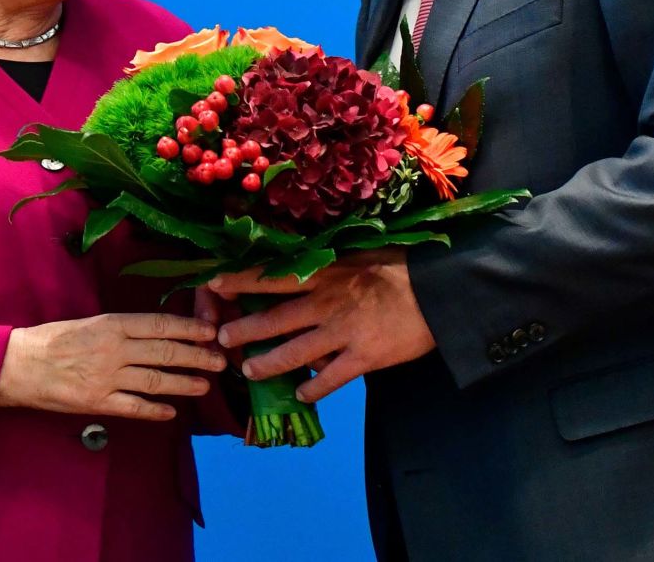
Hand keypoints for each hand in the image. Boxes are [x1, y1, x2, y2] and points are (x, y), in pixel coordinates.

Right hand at [0, 312, 224, 420]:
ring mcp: (107, 377)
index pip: (161, 324)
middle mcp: (114, 349)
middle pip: (165, 352)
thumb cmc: (52, 340)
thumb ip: (121, 329)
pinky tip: (171, 412)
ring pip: (156, 380)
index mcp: (112, 324)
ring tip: (204, 385)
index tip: (211, 331)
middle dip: (197, 356)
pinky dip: (155, 410)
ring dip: (184, 383)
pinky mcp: (97, 402)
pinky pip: (134, 407)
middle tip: (220, 359)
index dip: (189, 328)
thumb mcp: (89, 323)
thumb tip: (156, 332)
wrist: (17, 365)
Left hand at [209, 250, 434, 402]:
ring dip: (267, 363)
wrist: (439, 290)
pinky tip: (302, 395)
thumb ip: (328, 268)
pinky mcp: (363, 358)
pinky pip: (330, 378)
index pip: (272, 276)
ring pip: (294, 352)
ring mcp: (343, 333)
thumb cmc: (401, 266)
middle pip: (274, 318)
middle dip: (244, 330)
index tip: (214, 283)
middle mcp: (326, 303)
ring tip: (248, 371)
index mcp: (325, 273)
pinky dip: (313, 389)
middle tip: (221, 339)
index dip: (240, 280)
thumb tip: (299, 273)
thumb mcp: (358, 256)